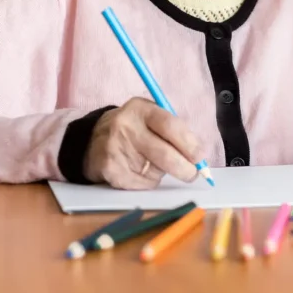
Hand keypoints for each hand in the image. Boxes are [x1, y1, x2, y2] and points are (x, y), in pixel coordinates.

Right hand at [83, 98, 204, 189]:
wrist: (92, 140)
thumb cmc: (133, 129)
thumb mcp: (149, 117)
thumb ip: (173, 130)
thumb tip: (199, 156)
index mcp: (140, 109)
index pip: (169, 125)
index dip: (189, 143)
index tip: (200, 156)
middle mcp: (126, 126)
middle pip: (164, 153)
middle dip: (185, 168)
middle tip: (193, 173)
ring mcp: (115, 148)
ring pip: (155, 171)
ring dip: (163, 172)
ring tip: (152, 162)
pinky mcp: (110, 169)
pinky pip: (142, 183)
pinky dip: (148, 182)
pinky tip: (138, 170)